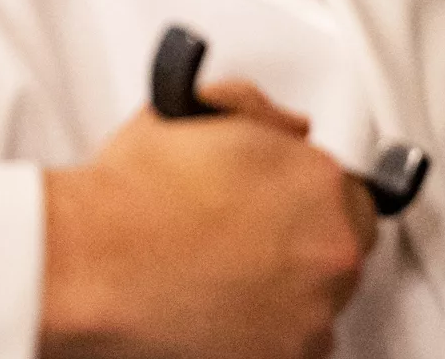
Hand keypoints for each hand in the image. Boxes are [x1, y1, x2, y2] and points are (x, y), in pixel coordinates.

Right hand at [39, 80, 374, 358]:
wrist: (90, 262)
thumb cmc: (132, 192)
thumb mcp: (196, 109)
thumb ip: (260, 110)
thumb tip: (289, 128)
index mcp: (320, 184)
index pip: (355, 193)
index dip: (311, 196)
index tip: (284, 205)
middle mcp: (331, 252)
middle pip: (342, 248)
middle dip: (303, 241)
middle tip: (246, 239)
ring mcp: (311, 315)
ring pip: (318, 302)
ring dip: (287, 291)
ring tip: (225, 277)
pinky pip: (292, 346)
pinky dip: (266, 333)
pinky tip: (219, 309)